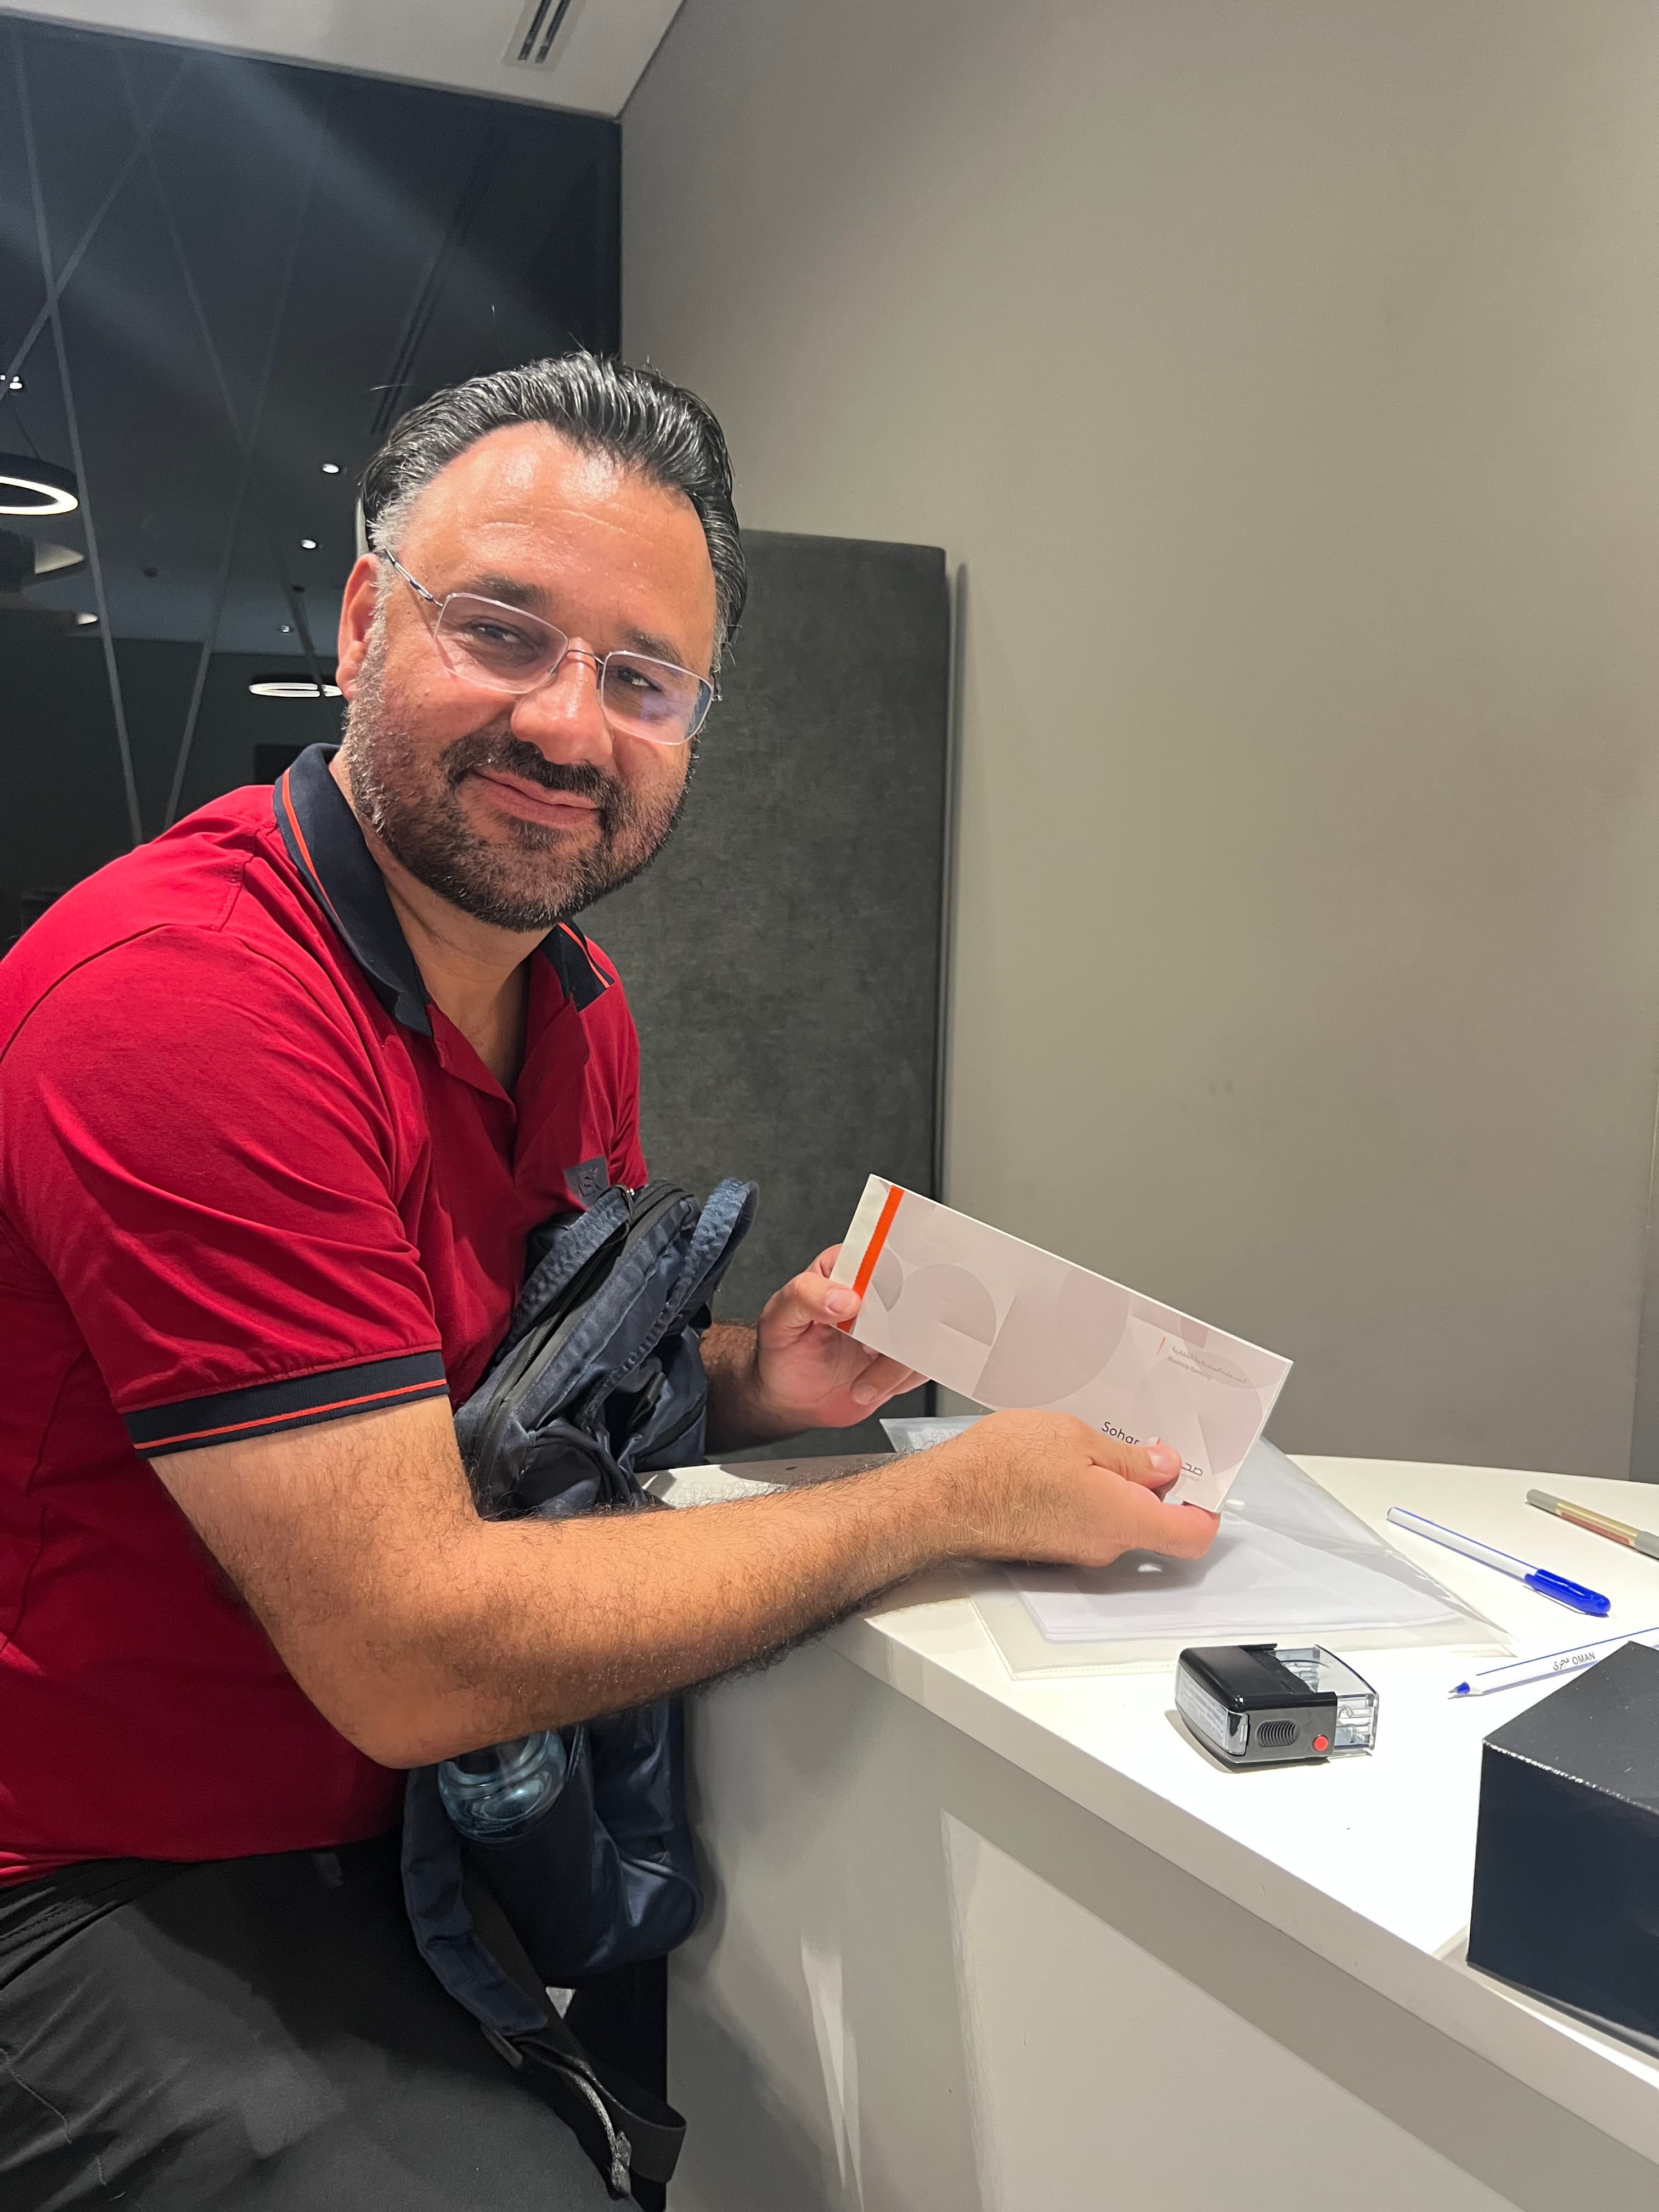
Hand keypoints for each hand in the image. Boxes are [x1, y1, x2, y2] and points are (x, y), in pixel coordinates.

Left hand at [714, 1246, 924, 1443]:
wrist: (791, 1400)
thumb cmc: (782, 1351)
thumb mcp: (778, 1320)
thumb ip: (803, 1297)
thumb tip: (842, 1296)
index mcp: (846, 1269)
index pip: (879, 1254)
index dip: (889, 1273)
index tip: (879, 1301)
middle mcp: (874, 1294)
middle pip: (912, 1292)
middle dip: (902, 1324)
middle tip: (872, 1349)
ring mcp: (892, 1325)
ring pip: (921, 1333)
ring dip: (896, 1364)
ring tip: (862, 1381)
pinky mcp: (902, 1356)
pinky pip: (922, 1364)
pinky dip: (901, 1381)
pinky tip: (870, 1386)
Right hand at [927, 1409, 1219, 1567]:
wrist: (942, 1500)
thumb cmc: (999, 1469)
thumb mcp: (1075, 1438)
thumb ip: (1127, 1457)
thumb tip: (1163, 1464)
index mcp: (1122, 1518)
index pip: (1193, 1535)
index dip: (1207, 1507)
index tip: (1202, 1478)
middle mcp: (1104, 1545)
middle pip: (1156, 1525)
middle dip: (1156, 1485)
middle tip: (1143, 1444)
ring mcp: (1077, 1551)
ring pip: (1119, 1521)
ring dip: (1116, 1487)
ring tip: (1089, 1446)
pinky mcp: (1052, 1547)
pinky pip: (1088, 1523)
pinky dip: (1088, 1496)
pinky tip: (1062, 1464)